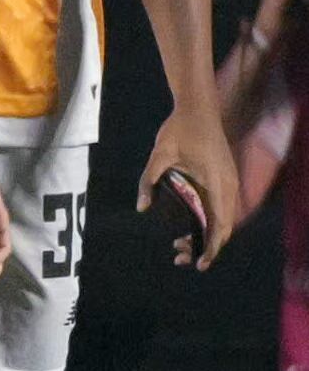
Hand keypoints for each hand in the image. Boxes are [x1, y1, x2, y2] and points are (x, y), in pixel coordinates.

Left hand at [142, 104, 239, 269]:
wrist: (198, 107)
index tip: (200, 263)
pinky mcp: (223, 179)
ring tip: (180, 247)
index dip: (212, 247)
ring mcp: (228, 182)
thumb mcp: (159, 154)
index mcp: (218, 183)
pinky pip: (219, 208)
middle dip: (205, 247)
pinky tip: (188, 228)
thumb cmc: (180, 129)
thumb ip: (149, 180)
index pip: (220, 224)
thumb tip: (142, 207)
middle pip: (223, 227)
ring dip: (205, 235)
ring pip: (222, 219)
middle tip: (180, 258)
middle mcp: (228, 186)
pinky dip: (207, 221)